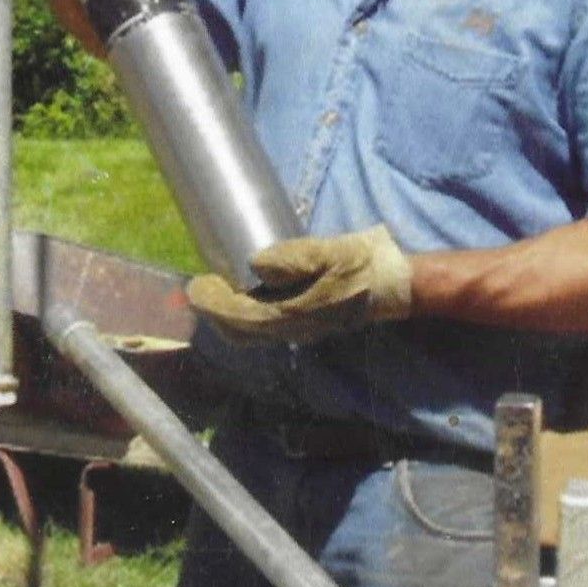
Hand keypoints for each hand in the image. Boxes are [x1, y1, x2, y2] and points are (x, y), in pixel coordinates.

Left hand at [186, 226, 414, 344]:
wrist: (392, 286)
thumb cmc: (361, 264)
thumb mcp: (331, 252)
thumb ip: (295, 257)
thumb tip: (255, 263)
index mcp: (291, 312)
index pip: (239, 316)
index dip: (212, 303)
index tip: (196, 283)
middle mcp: (290, 329)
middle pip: (239, 332)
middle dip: (213, 314)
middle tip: (200, 287)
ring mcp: (298, 331)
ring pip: (250, 334)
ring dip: (227, 318)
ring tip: (216, 291)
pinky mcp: (305, 325)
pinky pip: (263, 330)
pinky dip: (243, 319)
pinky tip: (245, 297)